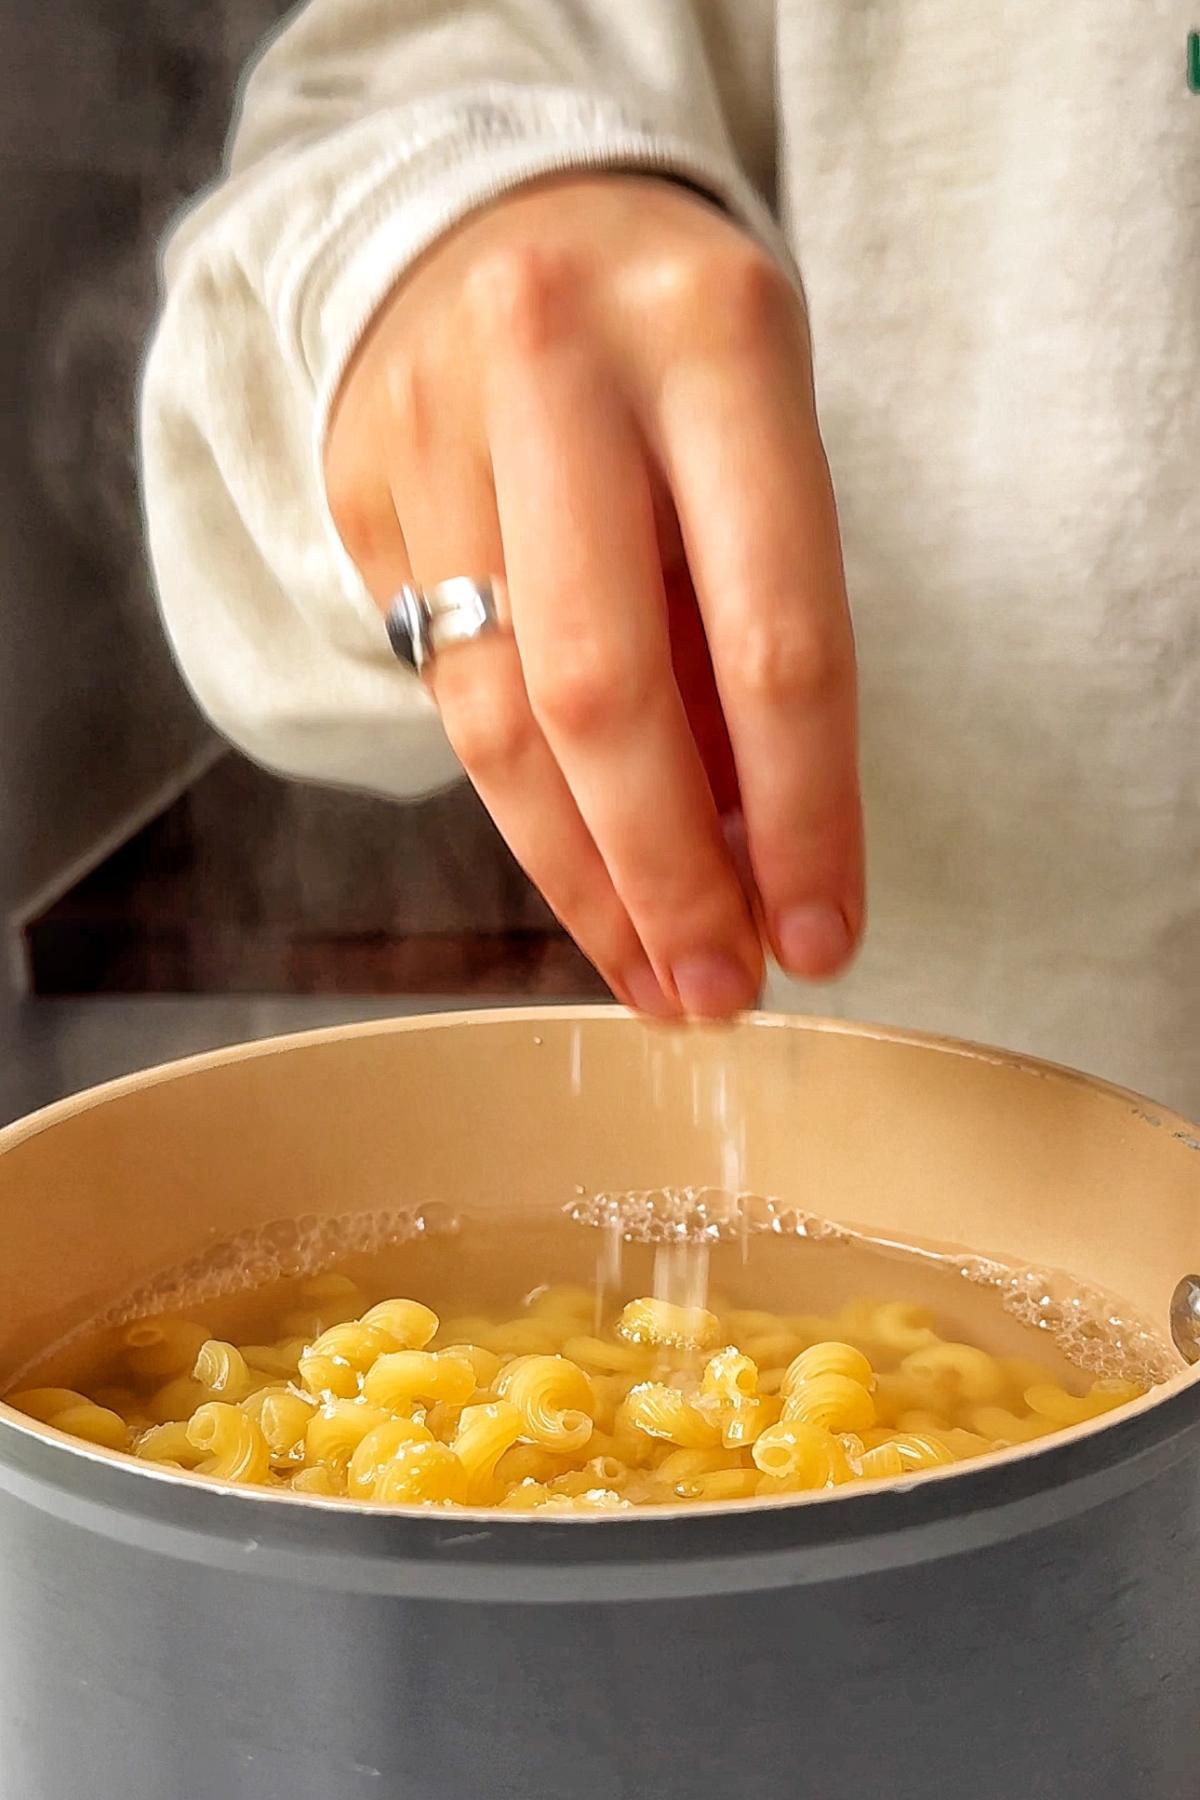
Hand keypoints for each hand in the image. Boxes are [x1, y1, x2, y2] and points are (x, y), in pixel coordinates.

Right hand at [325, 174, 862, 1018]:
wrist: (493, 223)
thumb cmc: (669, 356)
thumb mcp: (760, 440)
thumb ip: (755, 632)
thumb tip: (757, 862)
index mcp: (713, 344)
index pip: (772, 634)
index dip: (800, 815)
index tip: (819, 935)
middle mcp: (557, 372)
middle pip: (604, 696)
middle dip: (667, 879)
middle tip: (716, 994)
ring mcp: (435, 431)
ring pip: (498, 721)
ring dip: (582, 880)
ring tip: (649, 974)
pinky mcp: (358, 493)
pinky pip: (447, 698)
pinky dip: (524, 813)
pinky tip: (581, 880)